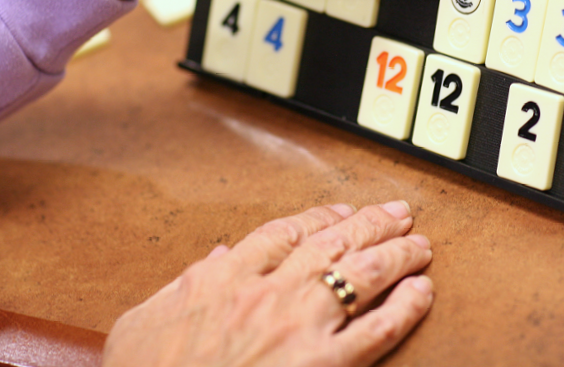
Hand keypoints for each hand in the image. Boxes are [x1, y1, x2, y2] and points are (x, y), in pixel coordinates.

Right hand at [101, 201, 433, 366]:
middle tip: (396, 213)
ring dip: (396, 253)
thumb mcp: (141, 324)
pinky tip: (422, 291)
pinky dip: (405, 307)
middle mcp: (270, 294)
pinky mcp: (325, 366)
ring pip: (362, 275)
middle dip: (370, 224)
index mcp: (227, 279)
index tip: (340, 212)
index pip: (285, 233)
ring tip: (418, 243)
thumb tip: (216, 258)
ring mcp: (300, 328)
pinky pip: (377, 330)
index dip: (320, 217)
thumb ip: (182, 284)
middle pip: (334, 244)